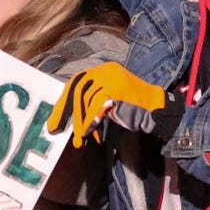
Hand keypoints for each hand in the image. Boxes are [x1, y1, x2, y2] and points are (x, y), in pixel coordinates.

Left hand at [46, 62, 166, 148]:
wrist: (156, 111)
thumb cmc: (131, 110)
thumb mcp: (107, 101)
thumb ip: (90, 102)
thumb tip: (66, 116)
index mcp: (102, 70)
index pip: (76, 83)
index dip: (63, 102)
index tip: (54, 119)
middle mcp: (105, 71)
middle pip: (77, 88)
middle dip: (64, 110)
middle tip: (54, 128)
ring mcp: (112, 78)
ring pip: (86, 99)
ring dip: (80, 122)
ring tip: (78, 139)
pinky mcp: (117, 89)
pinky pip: (97, 106)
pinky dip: (91, 121)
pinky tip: (89, 133)